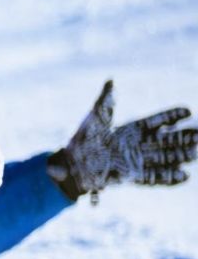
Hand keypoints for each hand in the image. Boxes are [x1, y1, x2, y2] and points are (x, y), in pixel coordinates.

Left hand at [48, 80, 194, 202]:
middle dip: (184, 137)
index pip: (157, 121)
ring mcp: (137, 161)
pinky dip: (168, 177)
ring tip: (196, 153)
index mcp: (133, 129)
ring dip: (181, 156)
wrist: (72, 163)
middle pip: (166, 140)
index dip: (172, 116)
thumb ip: (106, 100)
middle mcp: (139, 145)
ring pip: (164, 158)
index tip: (187, 110)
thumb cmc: (83, 138)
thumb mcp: (95, 117)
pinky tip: (184, 176)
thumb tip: (111, 80)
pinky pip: (154, 177)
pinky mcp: (132, 176)